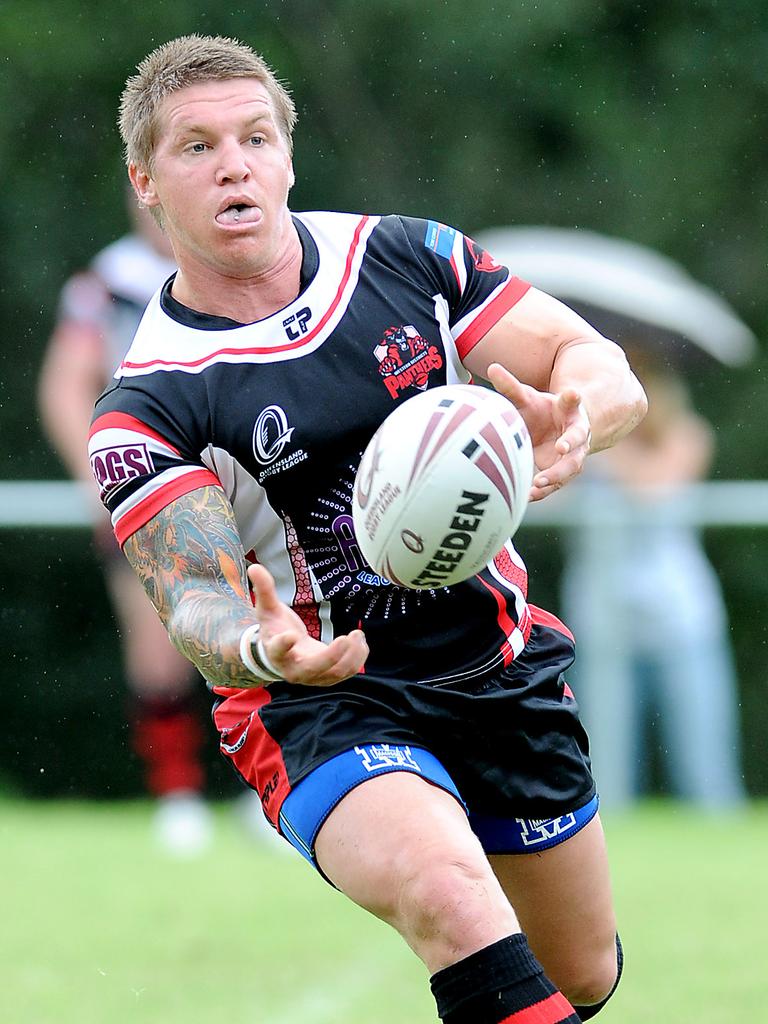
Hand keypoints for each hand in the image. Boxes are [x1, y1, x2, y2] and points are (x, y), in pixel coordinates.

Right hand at [247, 564, 368, 685]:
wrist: (282, 656)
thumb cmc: (275, 630)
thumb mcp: (268, 610)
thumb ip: (264, 590)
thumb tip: (255, 567)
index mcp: (276, 651)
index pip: (278, 650)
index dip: (284, 645)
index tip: (291, 636)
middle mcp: (294, 669)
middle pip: (312, 668)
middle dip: (330, 656)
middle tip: (344, 638)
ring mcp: (313, 677)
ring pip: (334, 673)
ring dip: (350, 656)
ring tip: (357, 634)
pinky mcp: (328, 677)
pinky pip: (346, 672)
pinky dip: (357, 658)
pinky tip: (359, 641)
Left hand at [486, 363, 591, 500]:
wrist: (555, 430)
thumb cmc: (541, 411)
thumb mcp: (526, 398)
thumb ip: (511, 386)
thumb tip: (492, 367)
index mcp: (569, 410)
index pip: (573, 401)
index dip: (573, 398)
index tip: (572, 393)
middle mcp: (576, 432)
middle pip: (578, 438)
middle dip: (571, 442)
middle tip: (561, 448)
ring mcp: (573, 454)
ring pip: (571, 466)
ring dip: (556, 475)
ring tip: (539, 481)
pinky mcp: (563, 471)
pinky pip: (556, 483)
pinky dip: (543, 490)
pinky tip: (527, 496)